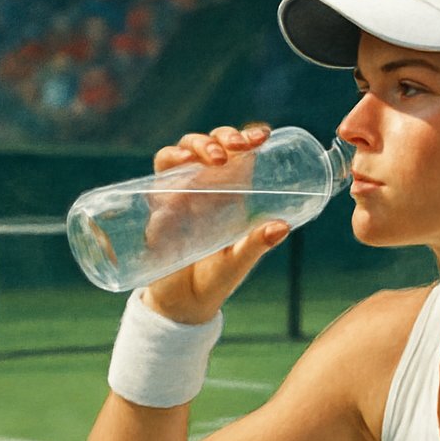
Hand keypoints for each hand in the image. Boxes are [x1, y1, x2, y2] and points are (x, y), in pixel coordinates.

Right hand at [143, 125, 288, 324]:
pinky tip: (182, 170)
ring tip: (214, 157)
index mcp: (227, 194)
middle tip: (236, 147)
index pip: (235, 154)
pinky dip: (169, 169)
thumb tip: (283, 225)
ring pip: (180, 153)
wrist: (183, 304)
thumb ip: (258, 244)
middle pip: (207, 145)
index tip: (262, 136)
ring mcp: (176, 194)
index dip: (246, 138)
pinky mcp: (156, 208)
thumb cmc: (215, 279)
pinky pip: (157, 179)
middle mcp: (201, 188)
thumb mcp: (239, 261)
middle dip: (222, 137)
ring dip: (196, 146)